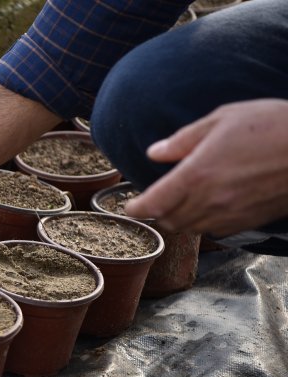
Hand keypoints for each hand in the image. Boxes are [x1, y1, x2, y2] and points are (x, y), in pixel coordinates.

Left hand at [125, 99, 287, 236]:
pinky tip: (209, 206)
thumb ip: (183, 140)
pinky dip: (203, 223)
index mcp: (196, 175)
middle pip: (168, 222)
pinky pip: (215, 231)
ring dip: (179, 219)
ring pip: (190, 229)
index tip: (130, 205)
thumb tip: (155, 152)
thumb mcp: (222, 119)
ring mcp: (230, 214)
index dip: (135, 208)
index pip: (152, 204)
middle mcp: (210, 201)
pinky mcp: (248, 221)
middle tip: (155, 200)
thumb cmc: (272, 125)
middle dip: (156, 214)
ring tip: (181, 202)